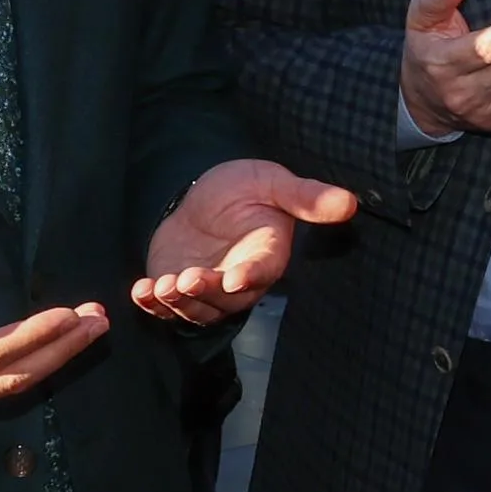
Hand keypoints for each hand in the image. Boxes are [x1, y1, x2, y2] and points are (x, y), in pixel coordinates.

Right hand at [0, 250, 103, 404]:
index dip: (28, 339)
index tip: (66, 314)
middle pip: (10, 377)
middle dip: (60, 350)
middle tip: (98, 318)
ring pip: (14, 383)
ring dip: (58, 355)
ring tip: (93, 324)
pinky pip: (7, 378)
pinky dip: (42, 358)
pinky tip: (67, 336)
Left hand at [133, 158, 360, 320]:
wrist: (205, 195)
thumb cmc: (246, 187)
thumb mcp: (273, 183)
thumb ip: (305, 196)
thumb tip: (349, 202)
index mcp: (267, 254)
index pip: (262, 271)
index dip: (249, 277)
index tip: (234, 279)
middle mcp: (239, 280)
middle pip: (226, 299)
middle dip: (205, 293)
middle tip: (187, 278)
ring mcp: (207, 289)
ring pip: (196, 308)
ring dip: (177, 302)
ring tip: (160, 286)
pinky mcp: (178, 288)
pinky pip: (167, 307)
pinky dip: (152, 303)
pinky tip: (141, 291)